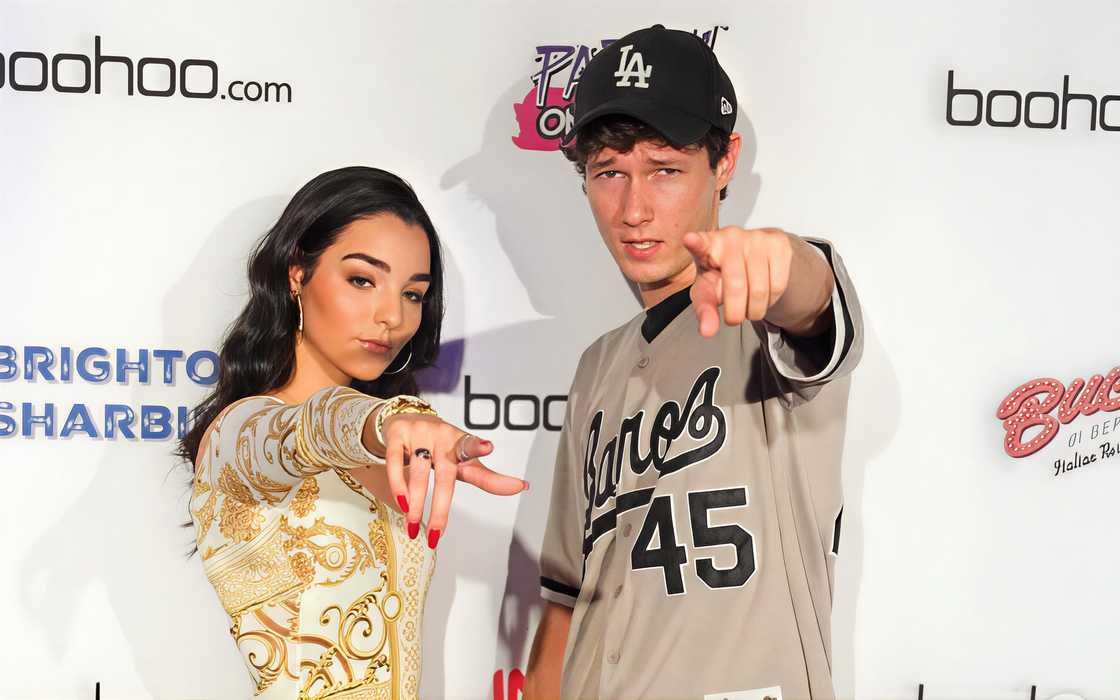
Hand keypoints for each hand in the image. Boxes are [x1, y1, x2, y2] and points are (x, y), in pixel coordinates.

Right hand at [380, 412, 526, 546]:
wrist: (408, 418)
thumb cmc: (442, 447)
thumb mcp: (464, 462)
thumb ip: (488, 478)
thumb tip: (522, 486)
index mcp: (461, 443)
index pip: (471, 446)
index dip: (479, 447)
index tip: (489, 446)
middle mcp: (442, 436)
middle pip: (444, 476)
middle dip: (440, 508)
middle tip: (436, 535)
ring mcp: (419, 434)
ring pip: (418, 473)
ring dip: (416, 504)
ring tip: (414, 527)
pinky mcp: (398, 435)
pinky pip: (395, 463)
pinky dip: (398, 485)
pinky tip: (401, 503)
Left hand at [682, 226, 793, 336]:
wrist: (755, 256)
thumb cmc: (723, 273)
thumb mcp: (708, 291)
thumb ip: (705, 310)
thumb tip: (707, 331)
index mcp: (707, 245)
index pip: (700, 244)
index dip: (695, 243)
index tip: (690, 239)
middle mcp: (730, 236)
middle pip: (736, 286)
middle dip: (735, 313)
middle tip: (733, 318)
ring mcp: (756, 237)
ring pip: (760, 289)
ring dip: (755, 310)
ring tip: (748, 306)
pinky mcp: (778, 243)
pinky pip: (777, 285)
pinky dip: (771, 300)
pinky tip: (764, 294)